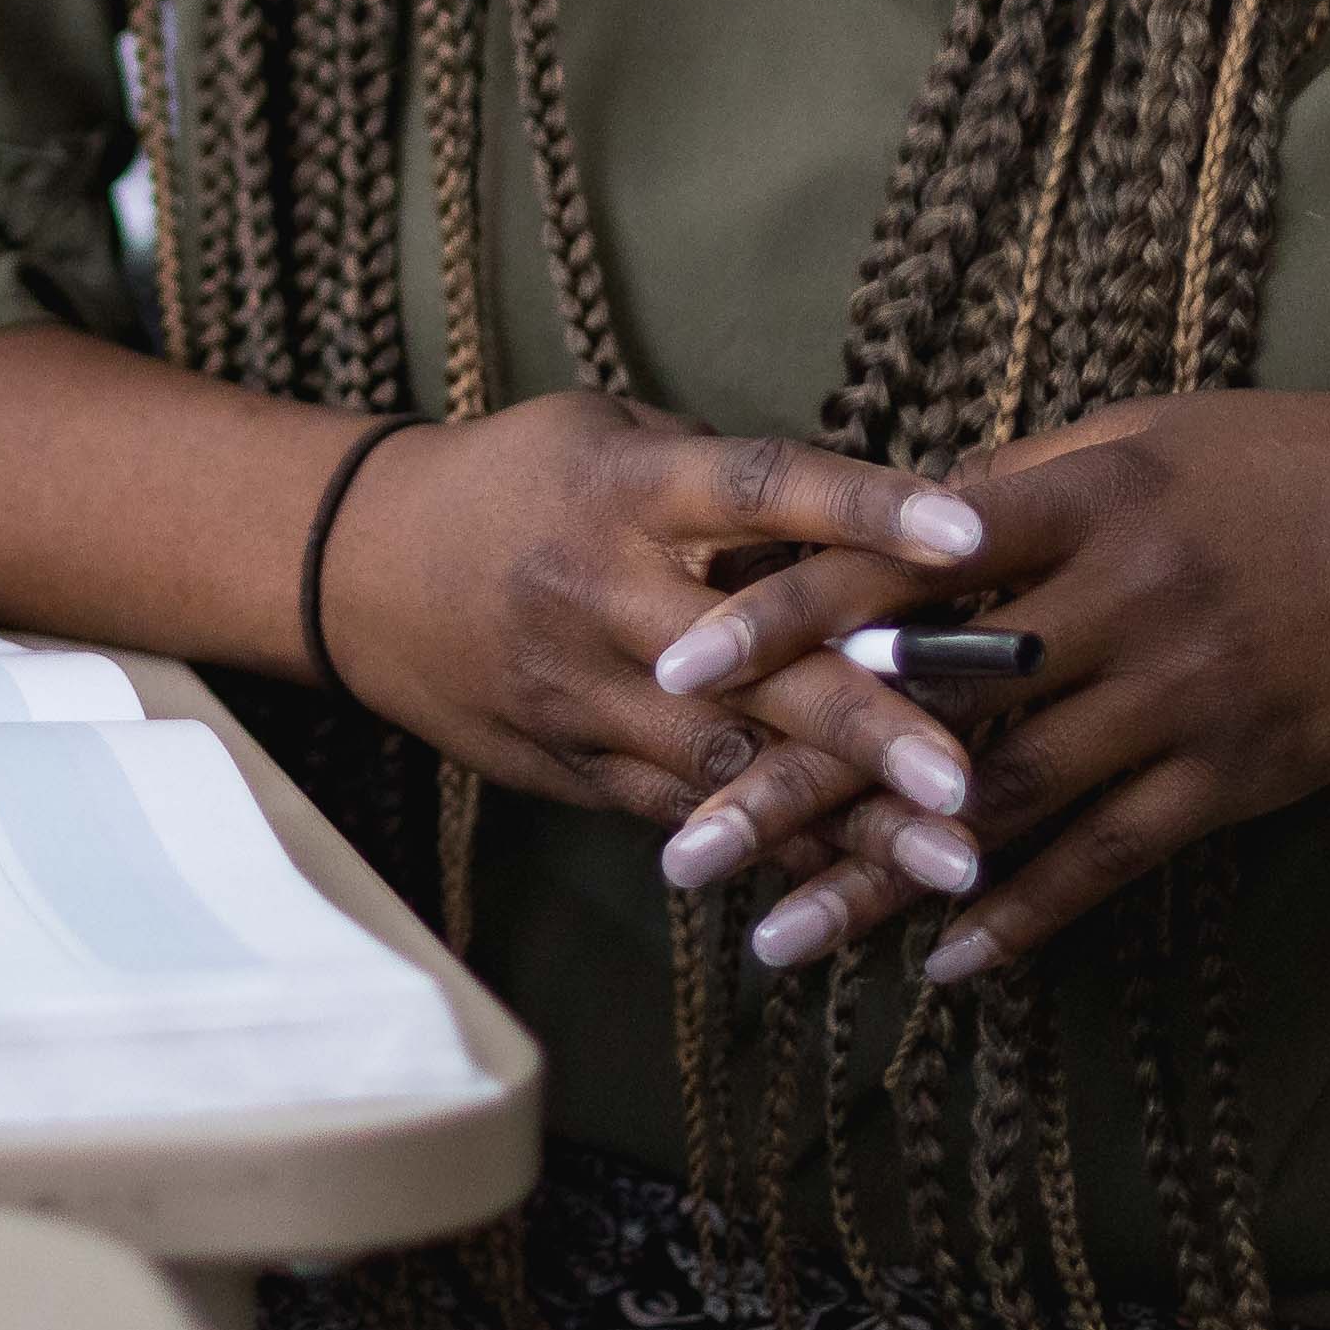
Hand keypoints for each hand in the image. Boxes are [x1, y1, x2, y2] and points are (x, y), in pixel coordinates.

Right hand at [312, 392, 999, 886]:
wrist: (358, 568)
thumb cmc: (513, 481)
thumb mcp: (609, 437)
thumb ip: (726, 480)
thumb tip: (866, 519)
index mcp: (627, 492)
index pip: (761, 489)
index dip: (865, 509)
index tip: (971, 540)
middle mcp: (608, 596)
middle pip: (755, 663)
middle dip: (867, 725)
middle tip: (968, 779)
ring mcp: (588, 696)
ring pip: (730, 766)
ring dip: (848, 820)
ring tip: (955, 862)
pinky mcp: (577, 768)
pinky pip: (690, 815)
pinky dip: (780, 850)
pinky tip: (869, 892)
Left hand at [692, 388, 1329, 985]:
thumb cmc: (1311, 459)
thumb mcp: (1159, 433)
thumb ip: (1030, 477)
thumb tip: (905, 513)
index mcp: (1086, 495)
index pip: (899, 559)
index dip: (784, 612)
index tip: (679, 659)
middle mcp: (1120, 600)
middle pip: (922, 703)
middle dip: (793, 778)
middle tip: (682, 847)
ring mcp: (1181, 696)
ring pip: (999, 804)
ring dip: (877, 879)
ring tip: (771, 938)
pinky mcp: (1238, 776)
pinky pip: (1109, 860)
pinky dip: (1021, 917)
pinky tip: (940, 967)